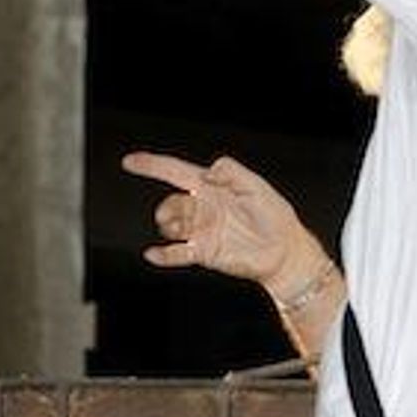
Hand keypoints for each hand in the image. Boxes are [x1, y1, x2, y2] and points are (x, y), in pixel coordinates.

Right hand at [122, 151, 325, 295]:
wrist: (285, 251)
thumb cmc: (275, 216)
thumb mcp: (256, 186)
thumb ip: (233, 172)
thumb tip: (210, 171)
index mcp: (212, 187)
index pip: (176, 172)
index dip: (152, 165)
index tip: (131, 162)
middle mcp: (203, 207)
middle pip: (173, 203)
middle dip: (168, 207)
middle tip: (172, 214)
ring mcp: (202, 230)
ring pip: (172, 226)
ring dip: (169, 226)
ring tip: (177, 230)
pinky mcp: (205, 252)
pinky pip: (178, 254)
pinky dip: (164, 255)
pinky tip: (154, 254)